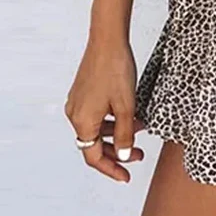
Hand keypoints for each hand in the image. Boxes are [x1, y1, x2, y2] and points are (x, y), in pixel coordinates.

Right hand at [64, 37, 145, 181]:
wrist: (107, 39)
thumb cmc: (116, 70)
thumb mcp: (127, 105)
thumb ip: (125, 134)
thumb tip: (125, 156)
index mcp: (82, 121)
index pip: (94, 157)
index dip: (112, 169)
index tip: (127, 176)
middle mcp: (75, 114)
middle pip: (95, 144)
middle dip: (118, 151)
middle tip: (140, 155)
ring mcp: (77, 102)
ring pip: (97, 128)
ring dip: (117, 132)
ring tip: (140, 128)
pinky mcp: (82, 91)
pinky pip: (96, 114)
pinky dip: (112, 118)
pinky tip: (130, 114)